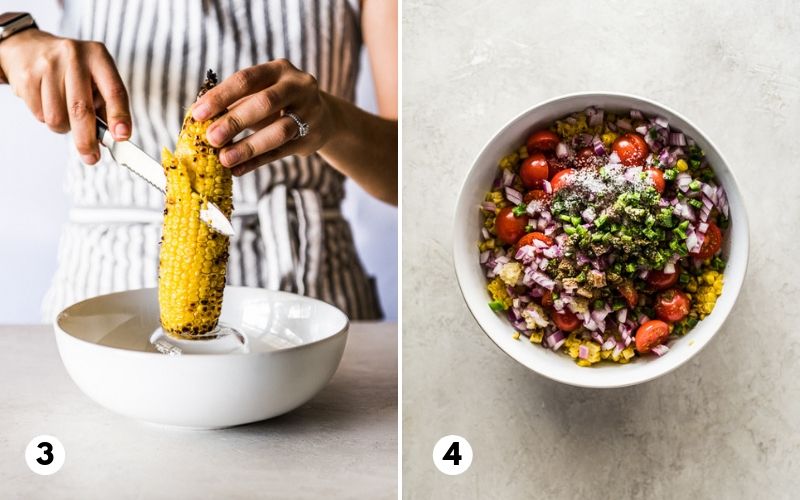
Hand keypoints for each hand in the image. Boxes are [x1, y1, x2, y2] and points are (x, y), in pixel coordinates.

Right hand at [0, 29, 130, 163]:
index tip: (122, 137)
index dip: (119, 116)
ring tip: (64, 113)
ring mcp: (48, 65)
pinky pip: (40, 114)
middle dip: (87, 140)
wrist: (29, 48)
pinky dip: (46, 118)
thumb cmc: (71, 70)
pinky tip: (47, 103)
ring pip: (58, 117)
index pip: (114, 91)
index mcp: (98, 57)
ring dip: (63, 127)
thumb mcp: (95, 79)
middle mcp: (74, 56)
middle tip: (92, 157)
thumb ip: (105, 107)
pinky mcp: (28, 76)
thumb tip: (111, 139)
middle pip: (81, 109)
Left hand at [191, 59, 334, 175]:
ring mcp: (309, 112)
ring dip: (249, 146)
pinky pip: (282, 152)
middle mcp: (298, 86)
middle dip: (235, 121)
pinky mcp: (312, 137)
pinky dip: (258, 161)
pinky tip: (238, 169)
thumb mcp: (259, 93)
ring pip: (279, 131)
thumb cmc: (278, 102)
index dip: (221, 96)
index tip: (198, 113)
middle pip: (266, 103)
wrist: (322, 116)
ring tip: (224, 159)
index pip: (246, 79)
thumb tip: (196, 116)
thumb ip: (232, 102)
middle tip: (211, 138)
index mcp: (279, 69)